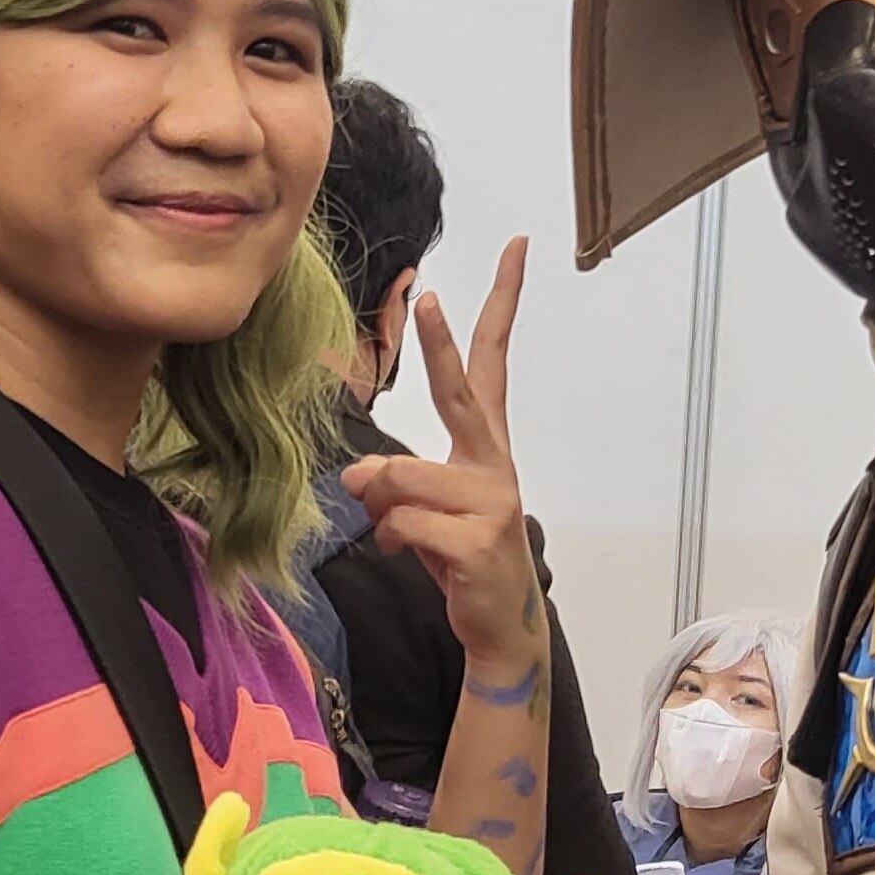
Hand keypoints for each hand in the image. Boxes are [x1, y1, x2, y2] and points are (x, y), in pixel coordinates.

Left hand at [342, 237, 546, 687]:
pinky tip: (411, 554)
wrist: (499, 626)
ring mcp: (492, 500)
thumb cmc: (458, 555)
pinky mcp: (477, 540)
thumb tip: (360, 478)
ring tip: (398, 530)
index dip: (501, 303)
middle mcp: (495, 462)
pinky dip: (391, 538)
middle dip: (440, 346)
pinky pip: (402, 522)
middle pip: (459, 391)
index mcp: (485, 443)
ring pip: (400, 476)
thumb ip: (393, 481)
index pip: (492, 361)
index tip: (514, 248)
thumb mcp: (419, 510)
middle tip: (427, 301)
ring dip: (380, 504)